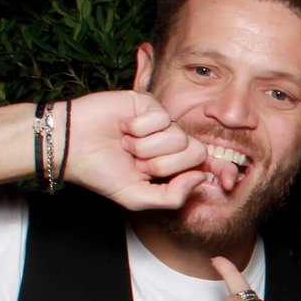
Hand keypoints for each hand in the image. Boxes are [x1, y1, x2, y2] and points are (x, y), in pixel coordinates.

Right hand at [62, 91, 234, 209]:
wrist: (70, 147)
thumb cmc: (102, 173)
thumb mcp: (138, 198)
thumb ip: (172, 196)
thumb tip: (201, 179)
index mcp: (173, 165)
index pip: (207, 165)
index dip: (223, 171)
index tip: (231, 181)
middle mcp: (171, 142)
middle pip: (195, 152)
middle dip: (164, 164)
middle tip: (137, 163)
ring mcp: (161, 122)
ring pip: (177, 136)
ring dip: (146, 147)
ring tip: (126, 146)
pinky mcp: (148, 103)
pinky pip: (160, 118)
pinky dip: (138, 129)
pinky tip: (122, 128)